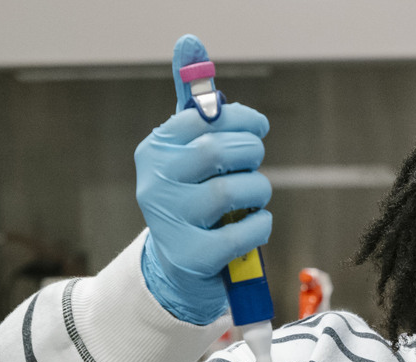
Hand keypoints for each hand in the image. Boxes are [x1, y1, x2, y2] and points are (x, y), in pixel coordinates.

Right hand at [133, 34, 272, 324]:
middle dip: (251, 154)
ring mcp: (172, 221)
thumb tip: (189, 41)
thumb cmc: (192, 196)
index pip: (204, 117)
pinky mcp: (194, 255)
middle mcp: (155, 183)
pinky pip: (247, 229)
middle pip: (219, 150)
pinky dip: (262, 224)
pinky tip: (254, 224)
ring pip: (235, 189)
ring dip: (259, 190)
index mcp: (154, 150)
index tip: (258, 128)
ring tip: (254, 197)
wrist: (179, 266)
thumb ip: (193, 101)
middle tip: (254, 165)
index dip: (241, 118)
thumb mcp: (187, 149)